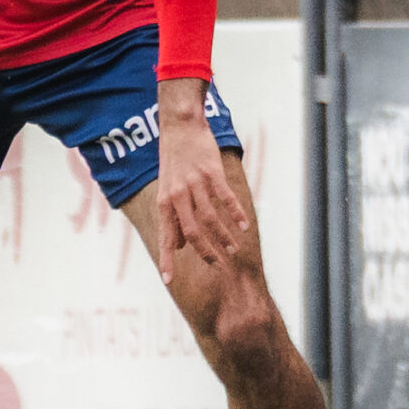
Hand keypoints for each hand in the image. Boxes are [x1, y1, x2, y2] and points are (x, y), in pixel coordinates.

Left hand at [152, 77, 245, 283]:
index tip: (167, 281)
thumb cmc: (174, 162)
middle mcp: (178, 195)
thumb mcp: (167, 190)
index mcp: (165, 202)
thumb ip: (174, 218)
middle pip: (193, 232)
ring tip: (234, 250)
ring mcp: (195, 184)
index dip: (166, 259)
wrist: (180, 127)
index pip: (166, 236)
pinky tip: (243, 227)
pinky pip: (225, 198)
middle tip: (218, 266)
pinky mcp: (211, 172)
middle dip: (206, 252)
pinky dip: (235, 214)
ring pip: (211, 218)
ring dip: (223, 237)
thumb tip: (179, 246)